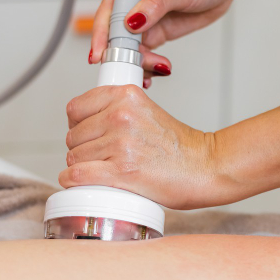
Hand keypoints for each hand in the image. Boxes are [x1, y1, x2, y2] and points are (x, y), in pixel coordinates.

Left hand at [60, 84, 220, 208]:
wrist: (206, 167)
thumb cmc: (180, 147)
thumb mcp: (147, 111)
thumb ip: (118, 110)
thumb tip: (85, 125)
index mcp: (126, 96)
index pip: (76, 108)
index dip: (77, 124)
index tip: (86, 134)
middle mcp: (121, 116)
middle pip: (73, 136)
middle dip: (81, 148)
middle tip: (99, 156)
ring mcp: (120, 144)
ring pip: (74, 157)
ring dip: (81, 167)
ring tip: (100, 170)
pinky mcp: (121, 171)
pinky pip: (78, 175)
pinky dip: (72, 181)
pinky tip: (77, 183)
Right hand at [89, 0, 241, 77]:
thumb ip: (155, 6)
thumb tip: (133, 21)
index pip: (109, 11)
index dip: (102, 33)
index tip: (100, 52)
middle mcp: (132, 3)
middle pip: (115, 34)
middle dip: (122, 54)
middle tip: (134, 68)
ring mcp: (143, 20)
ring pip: (129, 48)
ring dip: (138, 62)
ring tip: (157, 68)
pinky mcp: (155, 33)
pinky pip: (144, 53)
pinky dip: (148, 65)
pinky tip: (156, 72)